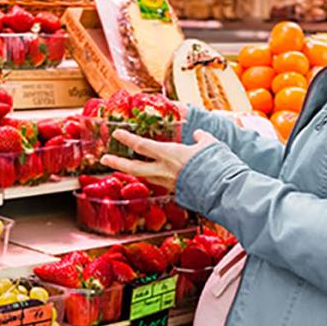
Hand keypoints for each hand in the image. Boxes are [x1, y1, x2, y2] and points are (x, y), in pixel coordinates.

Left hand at [100, 128, 217, 190]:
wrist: (222, 190)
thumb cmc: (215, 165)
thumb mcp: (209, 144)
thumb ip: (201, 137)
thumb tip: (197, 134)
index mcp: (169, 155)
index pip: (142, 146)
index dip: (127, 139)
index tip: (116, 133)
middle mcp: (164, 171)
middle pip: (134, 168)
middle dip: (117, 163)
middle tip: (105, 159)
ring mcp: (168, 183)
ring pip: (145, 177)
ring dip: (133, 171)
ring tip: (124, 167)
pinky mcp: (176, 191)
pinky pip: (159, 182)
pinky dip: (152, 176)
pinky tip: (152, 174)